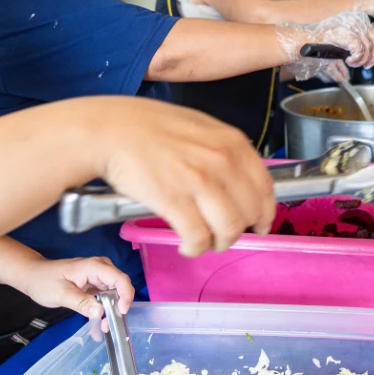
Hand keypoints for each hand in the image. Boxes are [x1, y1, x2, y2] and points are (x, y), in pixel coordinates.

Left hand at [13, 256, 133, 327]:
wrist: (32, 276)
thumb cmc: (44, 281)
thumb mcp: (61, 294)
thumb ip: (81, 303)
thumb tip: (100, 312)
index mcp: (94, 266)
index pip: (120, 279)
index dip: (125, 296)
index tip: (120, 313)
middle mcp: (100, 269)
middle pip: (120, 287)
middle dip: (118, 307)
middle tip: (107, 325)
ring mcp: (98, 276)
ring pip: (115, 294)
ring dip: (111, 311)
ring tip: (102, 327)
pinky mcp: (95, 284)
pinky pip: (106, 297)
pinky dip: (104, 310)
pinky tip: (98, 323)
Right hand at [90, 99, 276, 256]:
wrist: (108, 130)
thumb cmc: (146, 126)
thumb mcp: (198, 126)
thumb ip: (222, 149)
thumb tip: (237, 177)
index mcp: (231, 142)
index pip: (266, 186)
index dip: (266, 212)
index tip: (261, 224)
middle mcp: (222, 161)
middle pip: (251, 212)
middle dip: (241, 229)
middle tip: (226, 234)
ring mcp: (199, 181)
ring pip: (229, 229)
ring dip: (220, 243)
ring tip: (207, 243)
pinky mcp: (174, 201)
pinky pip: (198, 237)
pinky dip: (195, 248)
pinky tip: (188, 246)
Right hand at [278, 11, 373, 79]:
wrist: (301, 42)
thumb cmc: (321, 45)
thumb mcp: (349, 47)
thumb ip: (368, 52)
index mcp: (357, 18)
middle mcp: (355, 19)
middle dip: (373, 57)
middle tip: (364, 65)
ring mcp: (349, 25)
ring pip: (369, 47)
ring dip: (362, 60)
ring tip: (352, 62)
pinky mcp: (343, 33)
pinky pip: (359, 49)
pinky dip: (357, 58)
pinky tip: (349, 61)